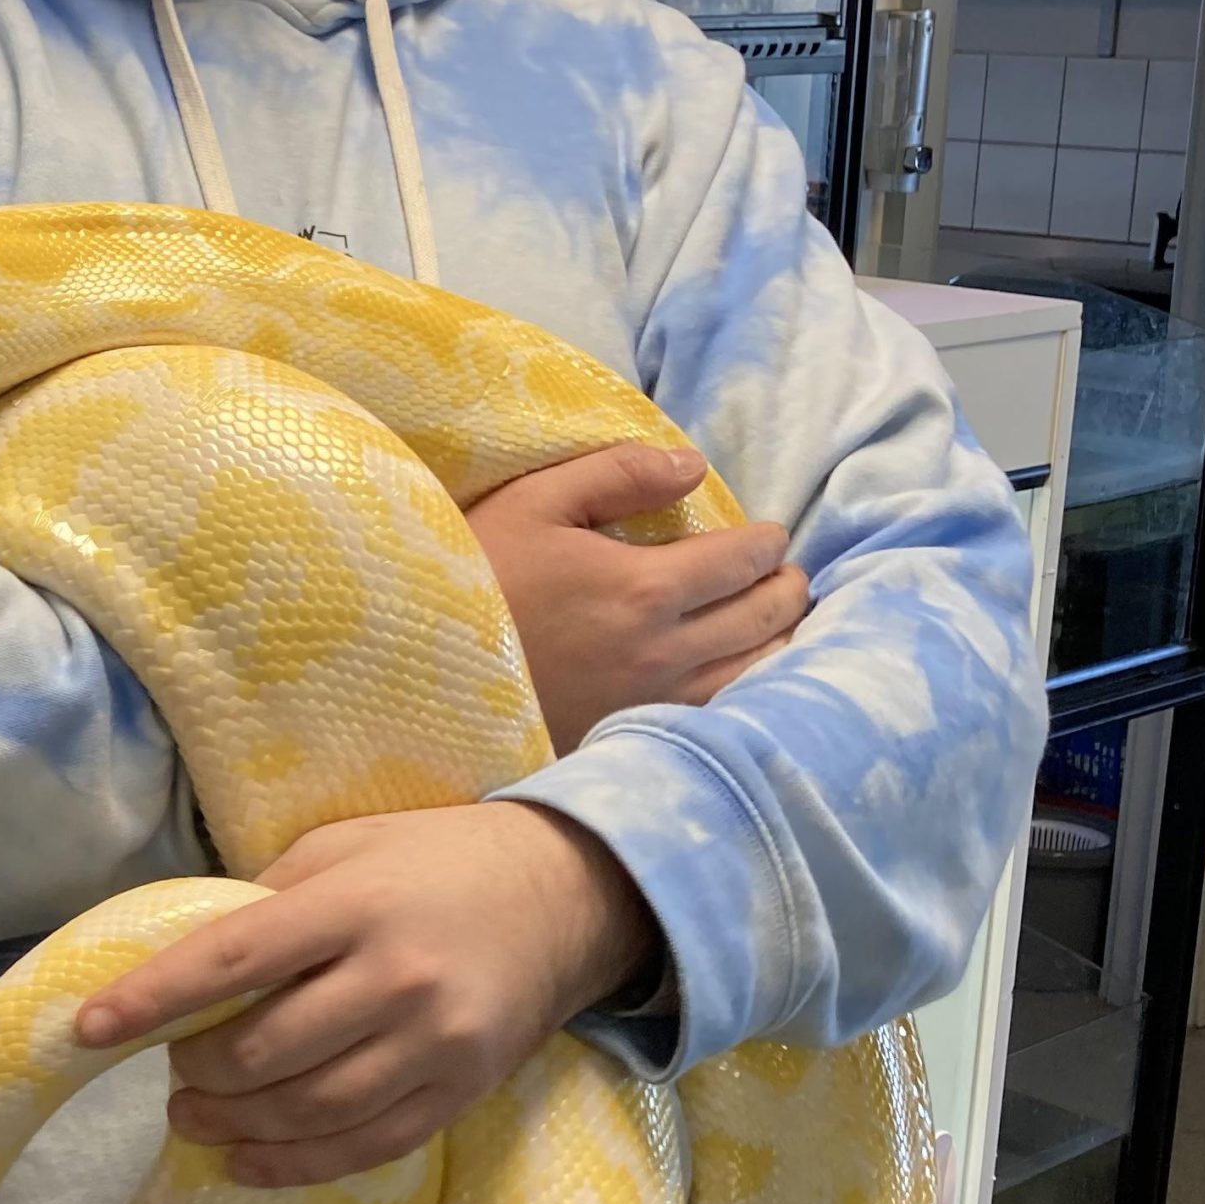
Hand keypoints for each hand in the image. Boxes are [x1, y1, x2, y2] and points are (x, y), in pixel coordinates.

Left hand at [75, 804, 655, 1186]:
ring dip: (231, 1125)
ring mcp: (435, 1043)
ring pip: (308, 1111)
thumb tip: (182, 961)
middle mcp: (396, 976)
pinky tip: (246, 1161)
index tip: (89, 1029)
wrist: (570, 895)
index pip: (232, 959)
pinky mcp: (460, 1091)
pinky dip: (292, 1165)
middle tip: (172, 1072)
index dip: (153, 1000)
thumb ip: (270, 901)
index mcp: (356, 903)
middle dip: (196, 1072)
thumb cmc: (436, 862)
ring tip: (193, 1117)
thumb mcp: (348, 847)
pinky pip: (364, 1147)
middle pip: (264, 1050)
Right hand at [466, 442, 808, 749]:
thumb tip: (693, 466)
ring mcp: (647, 704)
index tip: (769, 535)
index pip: (745, 561)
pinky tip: (734, 674)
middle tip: (786, 574)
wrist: (418, 673)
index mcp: (645, 588)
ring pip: (751, 676)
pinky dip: (741, 689)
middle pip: (763, 620)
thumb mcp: (535, 501)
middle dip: (786, 589)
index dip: (768, 542)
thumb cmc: (472, 578)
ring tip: (771, 623)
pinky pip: (712, 715)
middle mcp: (662, 654)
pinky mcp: (626, 737)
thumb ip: (620, 473)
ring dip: (774, 643)